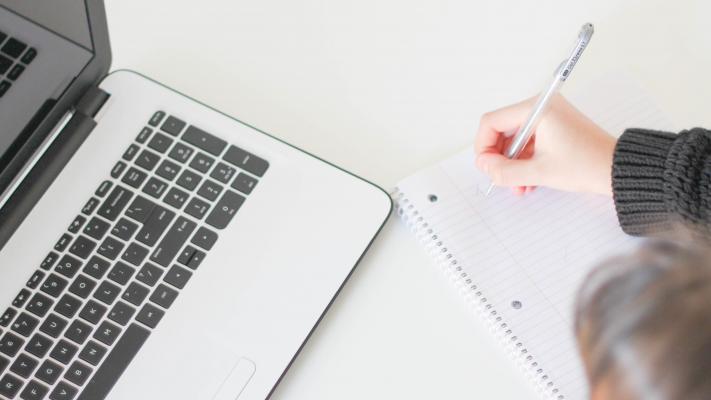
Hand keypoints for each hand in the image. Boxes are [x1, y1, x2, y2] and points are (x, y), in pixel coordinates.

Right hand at [475, 95, 616, 195]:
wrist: (618, 170)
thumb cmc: (587, 165)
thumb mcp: (539, 172)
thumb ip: (504, 171)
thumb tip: (484, 166)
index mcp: (537, 109)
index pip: (492, 121)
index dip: (484, 146)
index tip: (487, 166)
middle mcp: (541, 108)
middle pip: (502, 130)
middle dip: (500, 158)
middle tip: (500, 178)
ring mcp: (549, 118)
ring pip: (515, 140)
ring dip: (512, 164)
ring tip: (518, 185)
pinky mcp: (555, 128)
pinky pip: (529, 143)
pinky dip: (524, 161)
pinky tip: (528, 181)